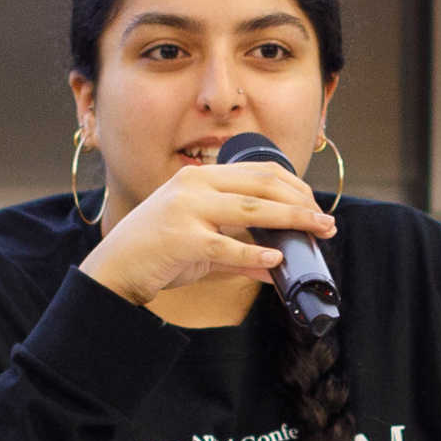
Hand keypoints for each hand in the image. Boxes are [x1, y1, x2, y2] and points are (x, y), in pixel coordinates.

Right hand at [78, 159, 332, 307]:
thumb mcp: (203, 246)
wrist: (115, 268)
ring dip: (290, 221)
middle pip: (261, 186)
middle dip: (300, 204)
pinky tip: (275, 260)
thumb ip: (240, 252)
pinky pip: (225, 245)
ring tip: (315, 232)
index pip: (259, 172)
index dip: (294, 187)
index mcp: (201, 178)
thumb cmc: (158, 253)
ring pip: (251, 210)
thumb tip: (277, 265)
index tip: (314, 206)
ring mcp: (186, 210)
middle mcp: (194, 186)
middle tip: (325, 222)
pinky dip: (253, 253)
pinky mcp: (180, 238)